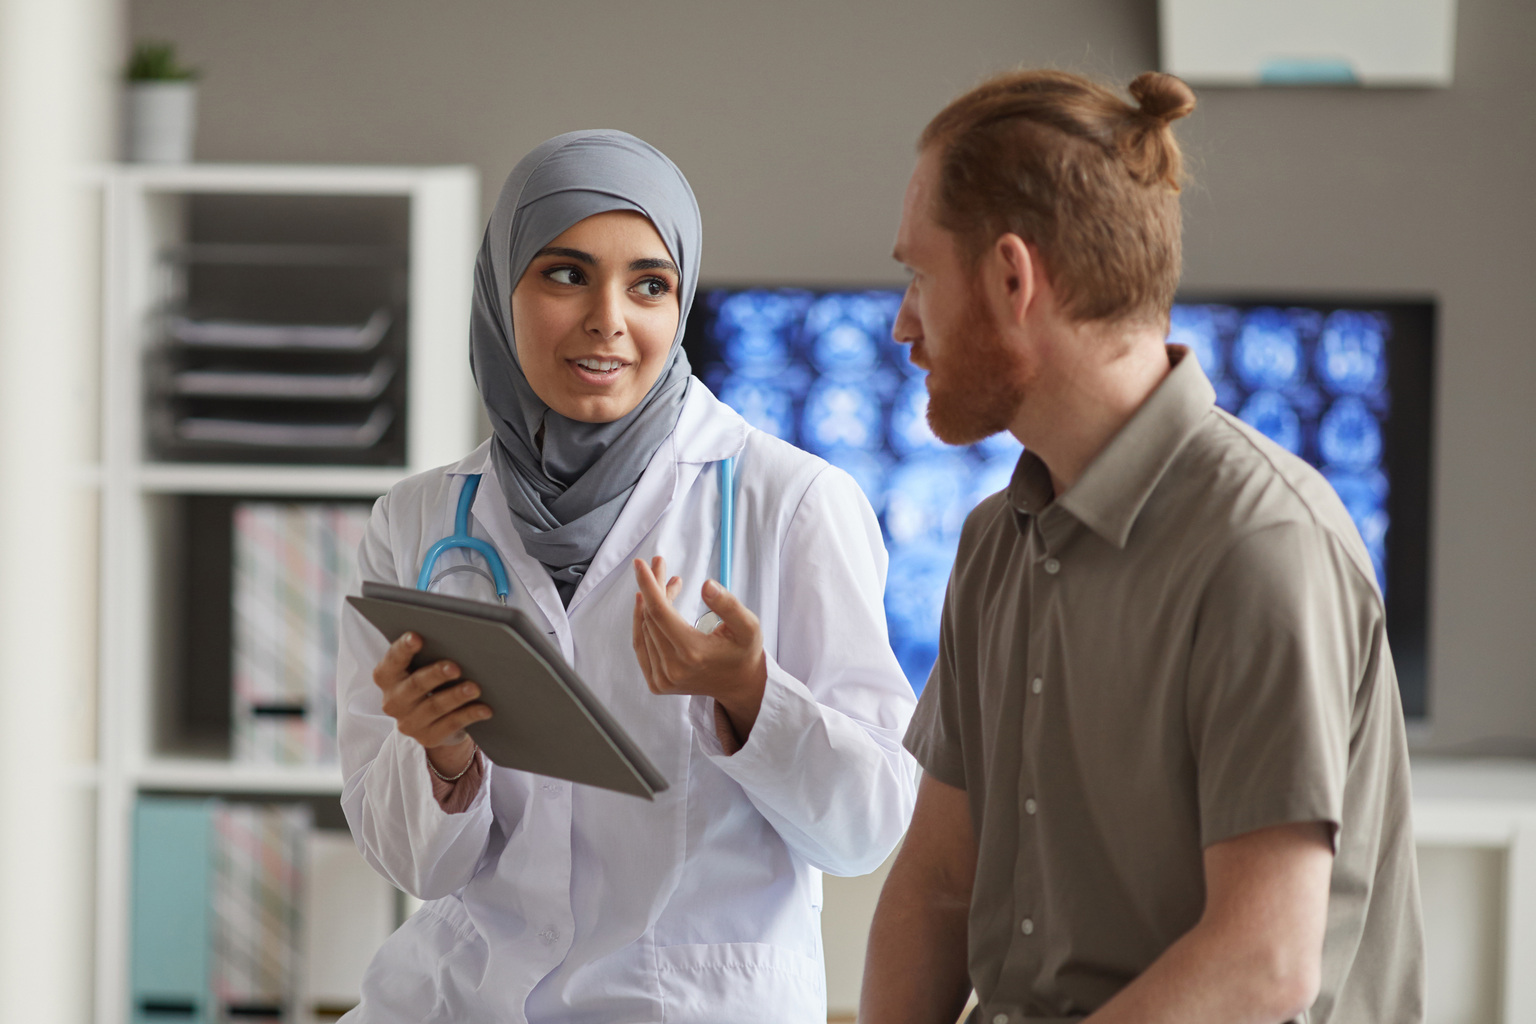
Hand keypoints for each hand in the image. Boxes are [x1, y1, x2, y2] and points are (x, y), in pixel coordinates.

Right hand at [371, 631, 490, 776]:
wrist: (433, 719)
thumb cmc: (429, 680)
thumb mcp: (422, 667)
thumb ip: (429, 652)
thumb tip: (457, 638)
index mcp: (387, 677)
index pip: (393, 660)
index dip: (403, 648)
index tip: (416, 637)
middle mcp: (393, 701)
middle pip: (415, 685)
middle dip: (435, 674)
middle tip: (455, 667)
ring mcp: (409, 723)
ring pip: (435, 706)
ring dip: (456, 696)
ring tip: (475, 688)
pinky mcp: (428, 737)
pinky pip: (451, 724)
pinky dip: (469, 715)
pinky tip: (485, 709)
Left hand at [631, 556, 767, 741]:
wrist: (740, 685)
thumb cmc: (744, 652)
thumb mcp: (748, 626)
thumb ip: (729, 605)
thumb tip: (706, 585)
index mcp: (693, 653)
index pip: (660, 612)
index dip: (648, 585)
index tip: (640, 563)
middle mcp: (673, 669)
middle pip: (651, 617)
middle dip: (653, 587)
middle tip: (661, 564)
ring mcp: (662, 680)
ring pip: (645, 629)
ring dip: (651, 602)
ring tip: (668, 584)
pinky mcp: (657, 684)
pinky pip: (641, 645)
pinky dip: (642, 622)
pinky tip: (646, 604)